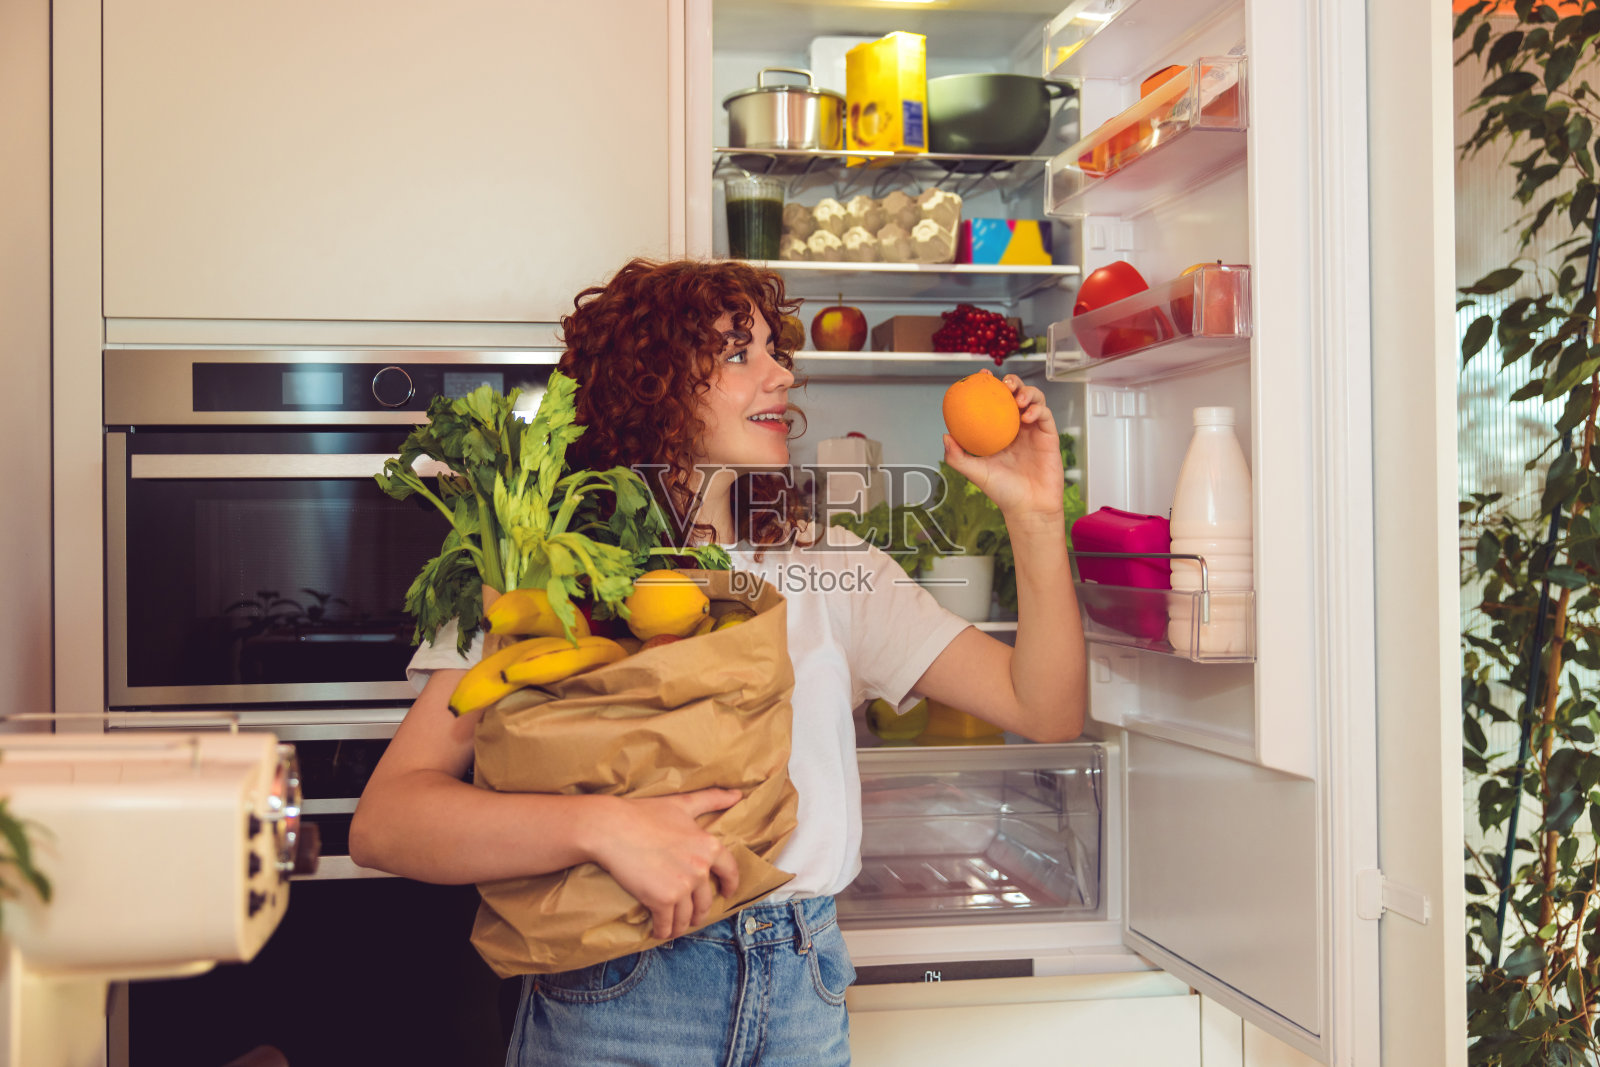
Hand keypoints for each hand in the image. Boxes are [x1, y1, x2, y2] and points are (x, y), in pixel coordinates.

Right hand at [587, 787, 742, 940]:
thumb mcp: (682, 803)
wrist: (611, 828)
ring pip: (687, 917)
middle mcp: (700, 868)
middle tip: (692, 915)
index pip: (730, 872)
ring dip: (681, 925)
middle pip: (706, 901)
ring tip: (675, 926)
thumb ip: (712, 799)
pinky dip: (663, 931)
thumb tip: (738, 794)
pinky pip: (667, 925)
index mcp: (709, 845)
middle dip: (699, 911)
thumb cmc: (644, 814)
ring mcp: (682, 886)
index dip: (729, 886)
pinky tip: (659, 931)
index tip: (726, 893)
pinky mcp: (662, 900)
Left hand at [943, 373, 1064, 522]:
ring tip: (1018, 399)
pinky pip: (1045, 415)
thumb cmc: (1003, 492)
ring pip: (1034, 399)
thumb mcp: (975, 472)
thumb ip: (957, 456)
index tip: (981, 376)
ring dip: (1027, 392)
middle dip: (1012, 382)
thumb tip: (945, 436)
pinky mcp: (1049, 436)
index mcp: (998, 432)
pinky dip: (1037, 409)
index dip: (989, 386)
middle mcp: (1016, 428)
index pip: (994, 403)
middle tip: (1004, 384)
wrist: (1028, 507)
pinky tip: (1027, 415)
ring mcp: (1033, 430)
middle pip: (1016, 394)